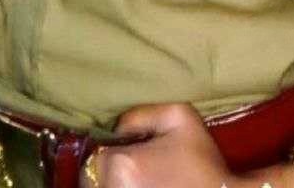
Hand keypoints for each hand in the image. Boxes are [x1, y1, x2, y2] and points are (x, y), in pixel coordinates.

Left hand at [79, 101, 247, 187]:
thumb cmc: (200, 160)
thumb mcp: (179, 116)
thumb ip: (141, 113)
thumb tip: (118, 127)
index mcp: (120, 164)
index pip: (98, 152)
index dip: (116, 147)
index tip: (136, 148)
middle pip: (93, 175)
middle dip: (110, 166)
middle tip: (137, 164)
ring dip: (112, 181)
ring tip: (141, 176)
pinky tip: (143, 186)